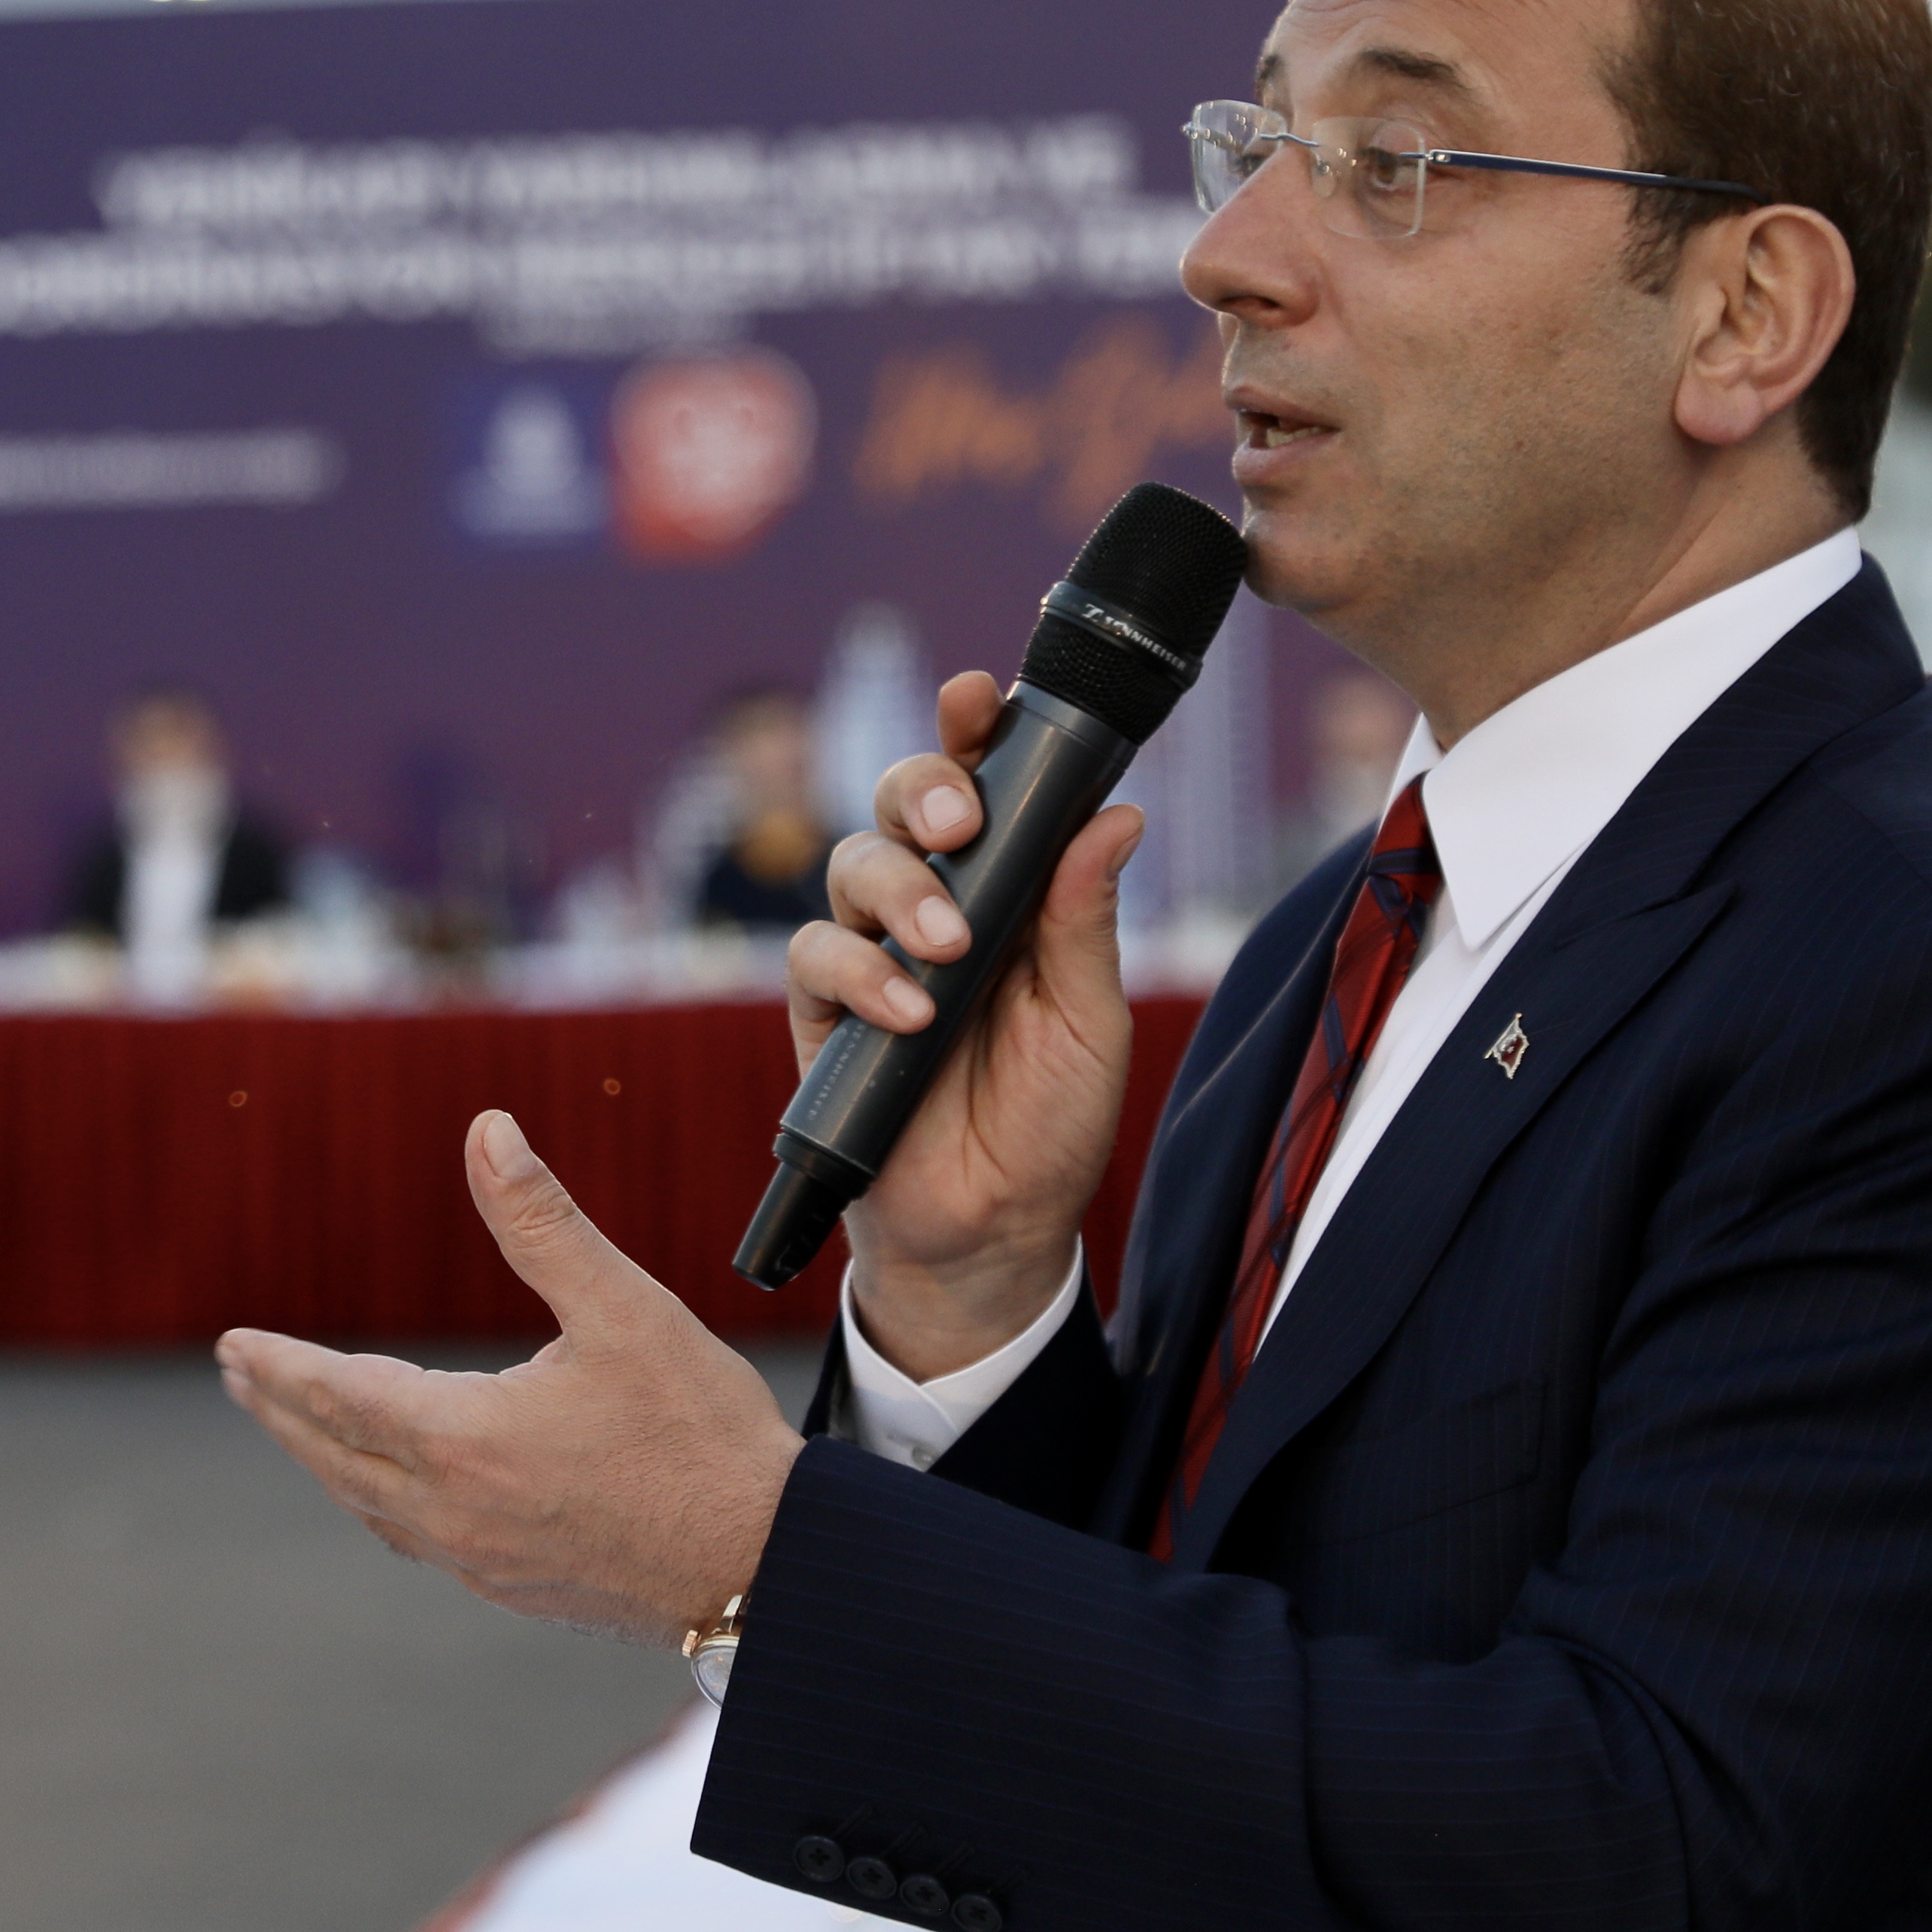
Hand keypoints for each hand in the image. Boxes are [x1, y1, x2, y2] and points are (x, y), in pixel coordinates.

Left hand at [219, 1110, 800, 1645]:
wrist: (765, 1565)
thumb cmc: (702, 1435)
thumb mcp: (625, 1308)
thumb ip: (542, 1222)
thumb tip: (487, 1132)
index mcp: (464, 1440)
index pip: (338, 1393)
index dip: (280, 1367)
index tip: (233, 1344)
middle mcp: (453, 1511)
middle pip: (334, 1455)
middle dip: (280, 1410)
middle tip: (241, 1375)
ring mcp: (478, 1559)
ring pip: (368, 1504)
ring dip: (323, 1457)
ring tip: (298, 1423)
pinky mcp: (511, 1586)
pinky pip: (415, 1539)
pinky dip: (378, 1500)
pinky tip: (391, 1488)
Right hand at [783, 670, 1140, 1374]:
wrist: (993, 1235)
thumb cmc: (1050, 1126)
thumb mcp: (1091, 1020)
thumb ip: (1084, 919)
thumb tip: (1117, 814)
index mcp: (1008, 892)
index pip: (986, 788)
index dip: (974, 731)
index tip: (981, 697)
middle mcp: (935, 906)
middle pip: (899, 800)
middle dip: (923, 788)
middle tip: (960, 823)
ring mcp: (873, 955)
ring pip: (850, 864)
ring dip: (898, 891)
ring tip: (947, 950)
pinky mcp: (822, 1014)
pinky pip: (814, 956)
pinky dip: (859, 973)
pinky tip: (908, 1013)